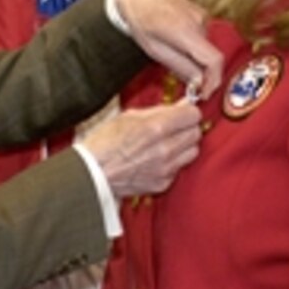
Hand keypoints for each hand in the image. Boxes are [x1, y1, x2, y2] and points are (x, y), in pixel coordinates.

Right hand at [80, 100, 201, 197]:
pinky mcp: (162, 183)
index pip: (193, 115)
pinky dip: (172, 163)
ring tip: (168, 143)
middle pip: (196, 133)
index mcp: (156, 127)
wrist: (93, 174)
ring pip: (192, 152)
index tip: (182, 113)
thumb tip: (181, 105)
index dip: (188, 112)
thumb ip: (158, 110)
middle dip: (186, 128)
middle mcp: (164, 148)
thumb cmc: (104, 143)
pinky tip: (157, 159)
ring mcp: (165, 168)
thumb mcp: (128, 116)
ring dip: (184, 145)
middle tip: (174, 127)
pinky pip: (179, 168)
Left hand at [114, 0, 222, 98]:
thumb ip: (180, 67)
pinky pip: (203, 37)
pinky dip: (194, 46)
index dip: (213, 81)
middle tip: (186, 81)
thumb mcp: (155, 50)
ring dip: (196, 57)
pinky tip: (177, 42)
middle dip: (202, 72)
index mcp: (185, 31)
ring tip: (174, 54)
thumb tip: (199, 83)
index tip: (205, 93)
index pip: (214, 60)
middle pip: (210, 56)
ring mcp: (202, 14)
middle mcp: (199, 21)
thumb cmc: (141, 19)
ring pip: (206, 48)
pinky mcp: (201, 13)